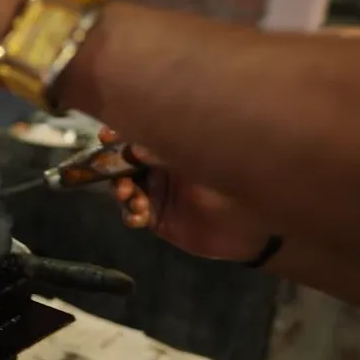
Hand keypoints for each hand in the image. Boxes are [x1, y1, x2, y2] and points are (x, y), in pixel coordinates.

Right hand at [104, 129, 271, 261]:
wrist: (252, 225)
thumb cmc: (234, 181)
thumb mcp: (202, 161)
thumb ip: (168, 153)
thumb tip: (135, 146)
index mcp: (173, 145)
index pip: (139, 135)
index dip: (119, 135)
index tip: (107, 136)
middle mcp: (161, 166)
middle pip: (124, 162)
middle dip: (114, 167)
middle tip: (117, 173)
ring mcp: (158, 193)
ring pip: (125, 188)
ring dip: (121, 191)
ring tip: (129, 196)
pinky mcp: (157, 218)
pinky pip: (133, 214)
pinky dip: (131, 214)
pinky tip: (139, 216)